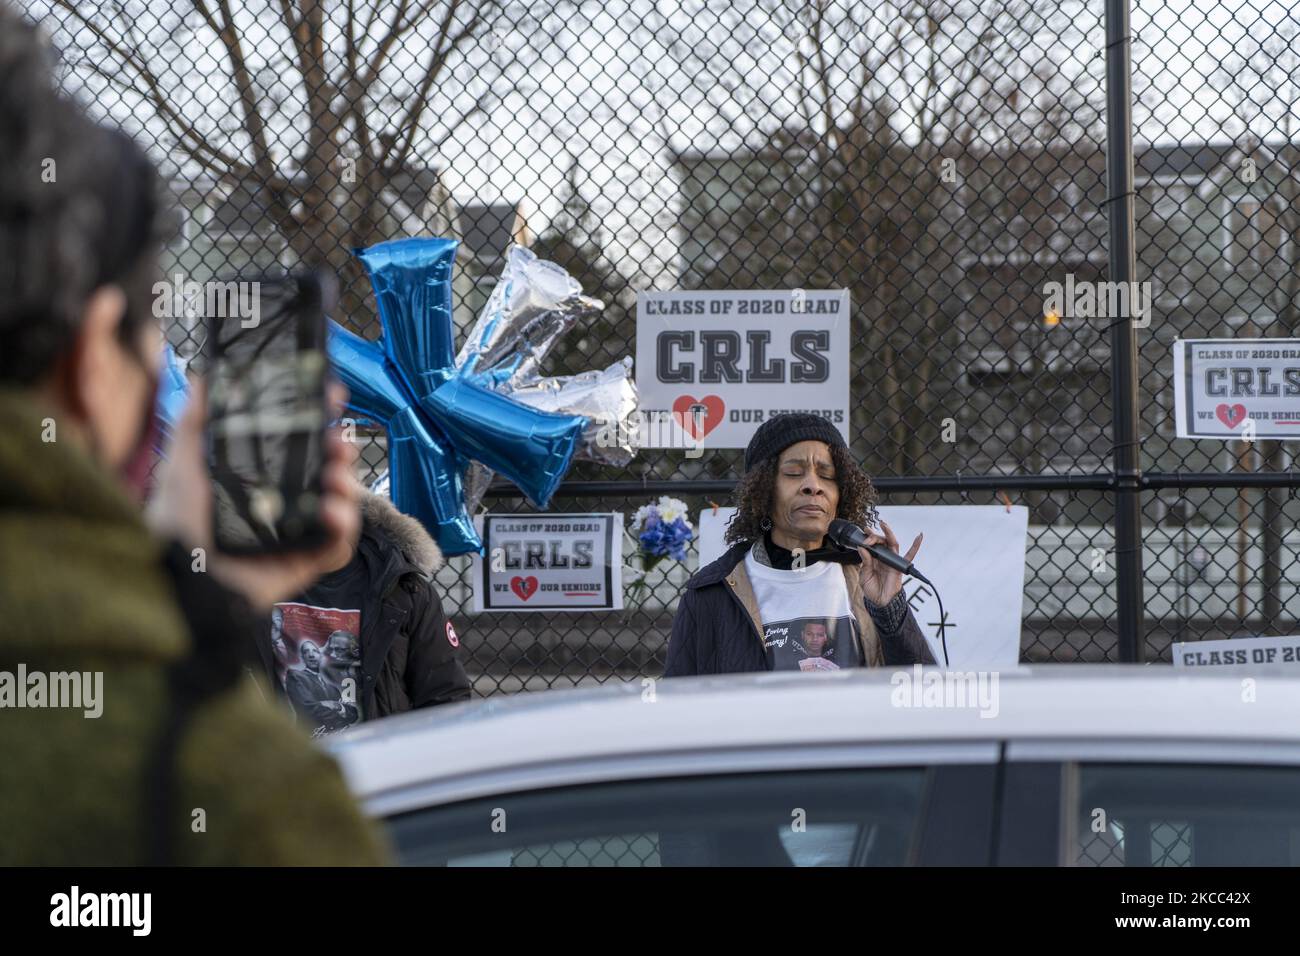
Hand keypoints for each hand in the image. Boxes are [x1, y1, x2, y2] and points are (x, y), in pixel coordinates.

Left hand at [147, 380, 361, 610]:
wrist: (180, 577)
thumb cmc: (176, 523)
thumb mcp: (182, 466)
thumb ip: (194, 424)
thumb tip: (201, 377)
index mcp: (259, 474)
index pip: (299, 441)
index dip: (319, 417)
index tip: (331, 394)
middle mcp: (283, 500)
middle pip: (329, 468)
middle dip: (341, 449)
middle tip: (338, 441)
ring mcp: (297, 531)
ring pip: (342, 502)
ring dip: (348, 486)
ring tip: (335, 481)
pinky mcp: (305, 560)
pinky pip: (338, 544)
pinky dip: (344, 528)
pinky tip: (331, 515)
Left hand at [856, 519, 921, 605]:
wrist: (879, 601)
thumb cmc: (872, 589)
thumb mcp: (864, 575)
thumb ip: (864, 562)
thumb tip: (862, 548)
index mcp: (873, 559)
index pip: (872, 544)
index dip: (868, 537)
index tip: (864, 531)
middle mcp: (883, 558)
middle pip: (881, 541)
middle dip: (875, 535)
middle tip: (868, 533)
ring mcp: (892, 561)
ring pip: (892, 544)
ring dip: (888, 533)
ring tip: (884, 524)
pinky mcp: (900, 566)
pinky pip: (910, 556)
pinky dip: (916, 546)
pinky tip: (919, 536)